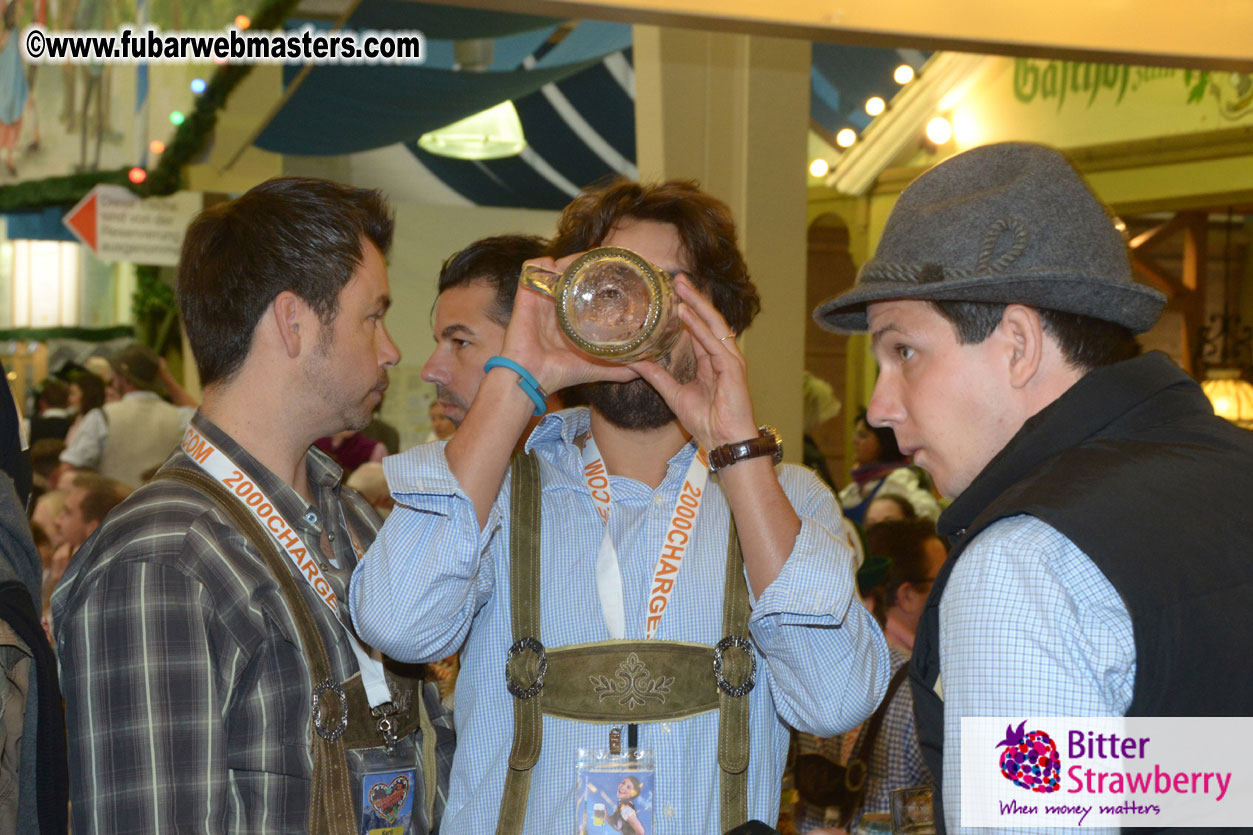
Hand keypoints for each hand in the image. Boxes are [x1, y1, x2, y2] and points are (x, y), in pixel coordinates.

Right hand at [502, 255, 638, 392]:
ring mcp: (542, 298)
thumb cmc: (560, 373)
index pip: (587, 289)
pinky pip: (532, 268)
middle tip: (605, 262)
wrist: (533, 378)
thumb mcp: (597, 368)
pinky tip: (562, 265)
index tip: (618, 271)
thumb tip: (649, 367)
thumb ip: (621, 367)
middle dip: (588, 264)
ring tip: (588, 260)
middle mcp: (557, 304)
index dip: (601, 277)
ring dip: (571, 260)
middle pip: (573, 273)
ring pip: (556, 266)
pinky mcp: (526, 295)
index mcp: (571, 317)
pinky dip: (545, 262)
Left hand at [629, 274, 757, 449]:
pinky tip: (686, 314)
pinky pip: (713, 342)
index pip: (698, 328)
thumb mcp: (674, 394)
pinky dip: (698, 328)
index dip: (686, 309)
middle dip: (693, 298)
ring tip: (681, 287)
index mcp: (711, 361)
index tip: (672, 293)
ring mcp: (730, 360)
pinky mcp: (733, 368)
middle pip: (707, 320)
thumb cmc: (707, 422)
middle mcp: (722, 355)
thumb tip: (635, 362)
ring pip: (713, 325)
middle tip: (677, 278)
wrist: (725, 442)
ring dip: (696, 305)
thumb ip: (657, 376)